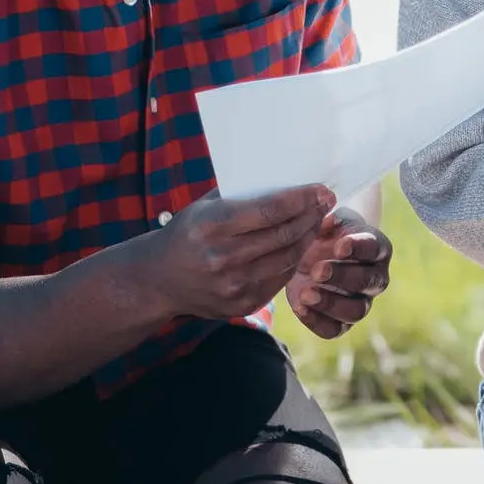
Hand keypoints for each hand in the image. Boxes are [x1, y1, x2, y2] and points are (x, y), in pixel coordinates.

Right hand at [145, 187, 336, 320]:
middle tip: (326, 202)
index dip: (301, 199)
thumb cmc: (186, 233)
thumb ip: (240, 194)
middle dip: (311, 215)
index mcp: (211, 226)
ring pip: (288, 258)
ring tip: (317, 221)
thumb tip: (286, 178)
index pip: (270, 210)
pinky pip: (279, 279)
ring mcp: (232, 286)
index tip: (320, 189)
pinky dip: (293, 260)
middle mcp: (222, 258)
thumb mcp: (203, 206)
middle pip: (284, 234)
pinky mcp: (241, 305)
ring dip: (308, 237)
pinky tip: (299, 245)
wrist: (157, 281)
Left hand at [285, 207, 392, 339]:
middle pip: (368, 282)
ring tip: (306, 294)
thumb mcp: (325, 222)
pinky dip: (317, 321)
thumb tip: (327, 221)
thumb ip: (325, 220)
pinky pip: (335, 330)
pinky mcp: (341, 322)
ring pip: (356, 311)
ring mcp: (361, 302)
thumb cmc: (324, 235)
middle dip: (342, 277)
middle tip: (317, 270)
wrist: (312, 256)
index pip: (374, 248)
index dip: (359, 248)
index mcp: (376, 247)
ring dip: (330, 303)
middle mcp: (375, 277)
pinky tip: (299, 307)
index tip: (339, 247)